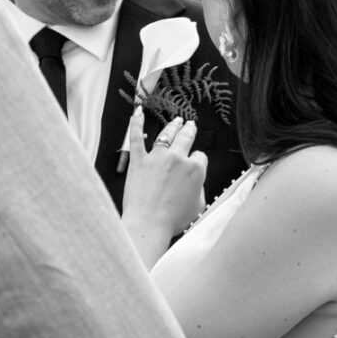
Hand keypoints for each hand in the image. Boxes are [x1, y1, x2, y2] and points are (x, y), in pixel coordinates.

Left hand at [122, 110, 206, 241]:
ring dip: (172, 126)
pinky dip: (136, 123)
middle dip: (189, 130)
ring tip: (176, 121)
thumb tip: (195, 182)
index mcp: (195, 169)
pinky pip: (136, 137)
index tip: (195, 164)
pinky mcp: (138, 160)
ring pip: (166, 135)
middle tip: (190, 125)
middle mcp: (177, 158)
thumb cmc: (172, 220)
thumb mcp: (198, 206)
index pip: (200, 156)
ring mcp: (156, 157)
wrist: (149, 224)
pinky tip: (138, 112)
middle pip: (185, 138)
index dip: (198, 161)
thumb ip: (199, 189)